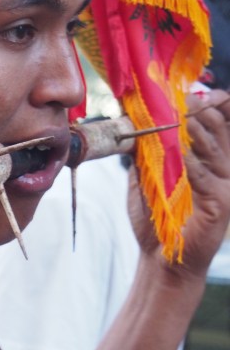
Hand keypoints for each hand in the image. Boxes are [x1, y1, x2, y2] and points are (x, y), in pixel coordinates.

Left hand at [130, 89, 229, 276]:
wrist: (160, 257)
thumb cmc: (156, 218)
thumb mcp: (147, 177)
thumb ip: (144, 151)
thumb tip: (129, 122)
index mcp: (207, 157)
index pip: (216, 119)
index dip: (206, 101)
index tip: (182, 91)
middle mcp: (221, 166)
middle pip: (215, 125)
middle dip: (196, 109)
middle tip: (177, 102)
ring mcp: (224, 183)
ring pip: (212, 145)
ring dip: (192, 130)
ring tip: (177, 119)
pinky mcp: (222, 202)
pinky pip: (206, 174)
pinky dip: (190, 162)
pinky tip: (178, 154)